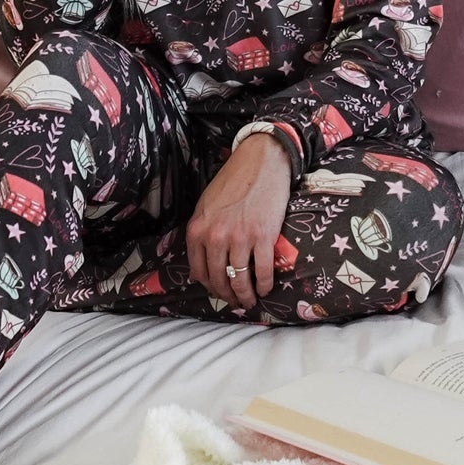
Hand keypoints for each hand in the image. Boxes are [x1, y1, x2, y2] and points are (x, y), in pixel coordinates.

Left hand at [186, 134, 292, 308]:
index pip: (198, 272)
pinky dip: (265, 284)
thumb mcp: (205, 206)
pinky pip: (263, 270)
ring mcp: (239, 238)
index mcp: (197, 230)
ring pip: (239, 279)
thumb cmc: (232, 181)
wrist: (260, 162)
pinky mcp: (263, 236)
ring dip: (246, 295)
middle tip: (236, 302)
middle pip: (219, 279)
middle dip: (227, 296)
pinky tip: (266, 288)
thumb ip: (201, 234)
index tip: (218, 292)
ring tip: (250, 300)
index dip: (209, 287)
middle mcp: (215, 237)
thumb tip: (200, 267)